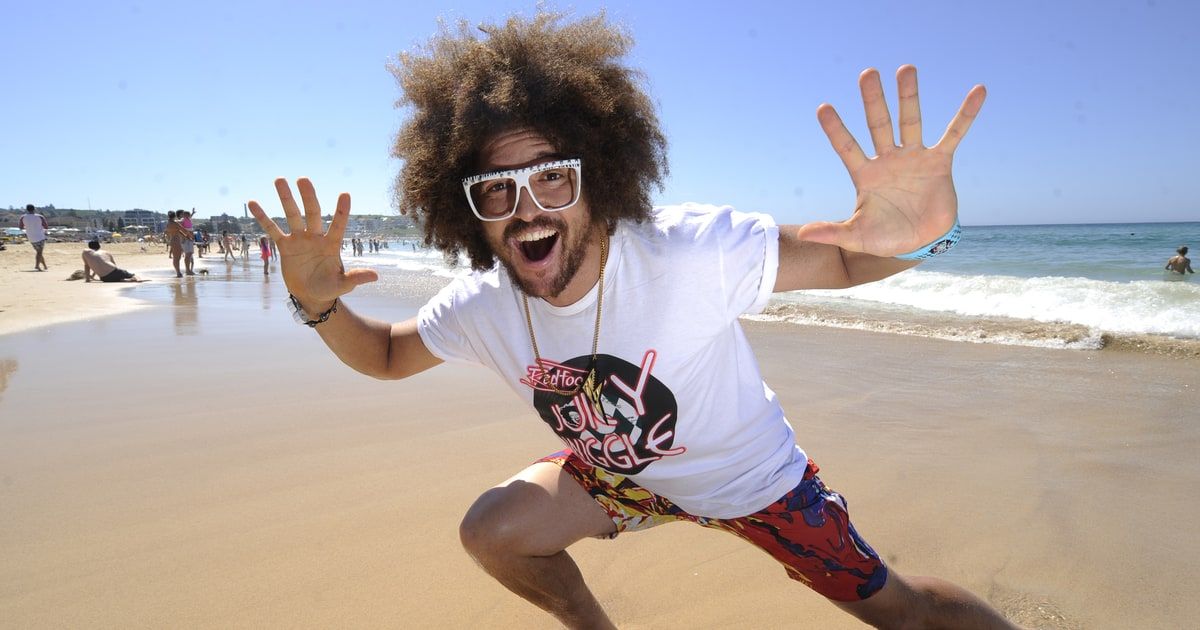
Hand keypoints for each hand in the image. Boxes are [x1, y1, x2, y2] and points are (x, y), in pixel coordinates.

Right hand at [247, 178, 377, 310]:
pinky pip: (273, 229)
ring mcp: (300, 240)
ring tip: (279, 180)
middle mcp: (316, 237)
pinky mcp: (285, 246)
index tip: (345, 194)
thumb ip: (356, 278)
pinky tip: (253, 203)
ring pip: (292, 215)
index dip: (342, 211)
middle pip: (312, 213)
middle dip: (308, 196)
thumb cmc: (330, 288)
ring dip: (286, 198)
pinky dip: (264, 217)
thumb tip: (375, 276)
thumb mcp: (343, 285)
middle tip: (303, 179)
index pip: (339, 224)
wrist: (312, 295)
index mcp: (332, 244)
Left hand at [796, 65, 985, 256]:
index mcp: (865, 174)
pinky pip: (953, 134)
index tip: (823, 108)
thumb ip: (832, 232)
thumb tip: (803, 233)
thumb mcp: (857, 236)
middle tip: (868, 73)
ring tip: (905, 68)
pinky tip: (977, 91)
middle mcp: (888, 160)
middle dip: (873, 100)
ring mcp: (913, 158)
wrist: (922, 242)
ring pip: (910, 121)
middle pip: (878, 124)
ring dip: (908, 96)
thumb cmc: (886, 237)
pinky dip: (965, 114)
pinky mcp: (939, 162)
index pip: (847, 148)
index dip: (836, 130)